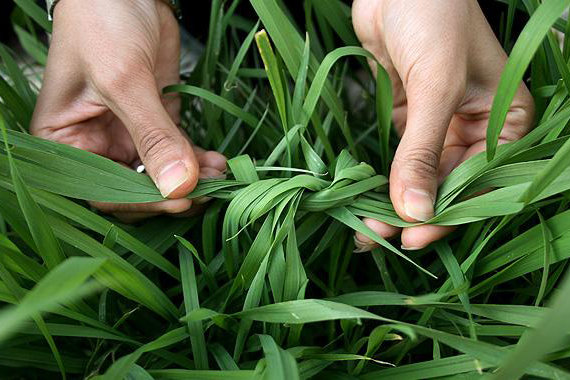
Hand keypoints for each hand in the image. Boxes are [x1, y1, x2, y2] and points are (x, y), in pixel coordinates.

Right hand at [31, 0, 225, 221]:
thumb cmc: (102, 23)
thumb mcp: (123, 81)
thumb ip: (152, 136)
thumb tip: (179, 187)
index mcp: (66, 141)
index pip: (102, 190)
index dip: (141, 201)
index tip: (179, 199)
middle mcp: (96, 144)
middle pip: (135, 189)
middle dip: (172, 193)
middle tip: (208, 191)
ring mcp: (128, 134)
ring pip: (161, 174)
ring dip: (193, 179)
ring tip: (219, 175)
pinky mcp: (156, 121)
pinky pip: (178, 151)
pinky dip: (198, 160)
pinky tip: (218, 162)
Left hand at [352, 0, 533, 249]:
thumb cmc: (435, 17)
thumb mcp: (436, 87)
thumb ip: (424, 151)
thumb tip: (416, 213)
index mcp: (505, 121)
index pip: (480, 183)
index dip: (447, 216)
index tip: (412, 239)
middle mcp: (475, 127)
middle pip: (447, 185)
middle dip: (413, 214)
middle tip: (376, 237)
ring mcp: (439, 122)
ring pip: (420, 175)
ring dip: (393, 200)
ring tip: (365, 227)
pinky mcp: (408, 114)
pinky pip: (400, 155)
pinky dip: (384, 176)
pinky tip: (365, 196)